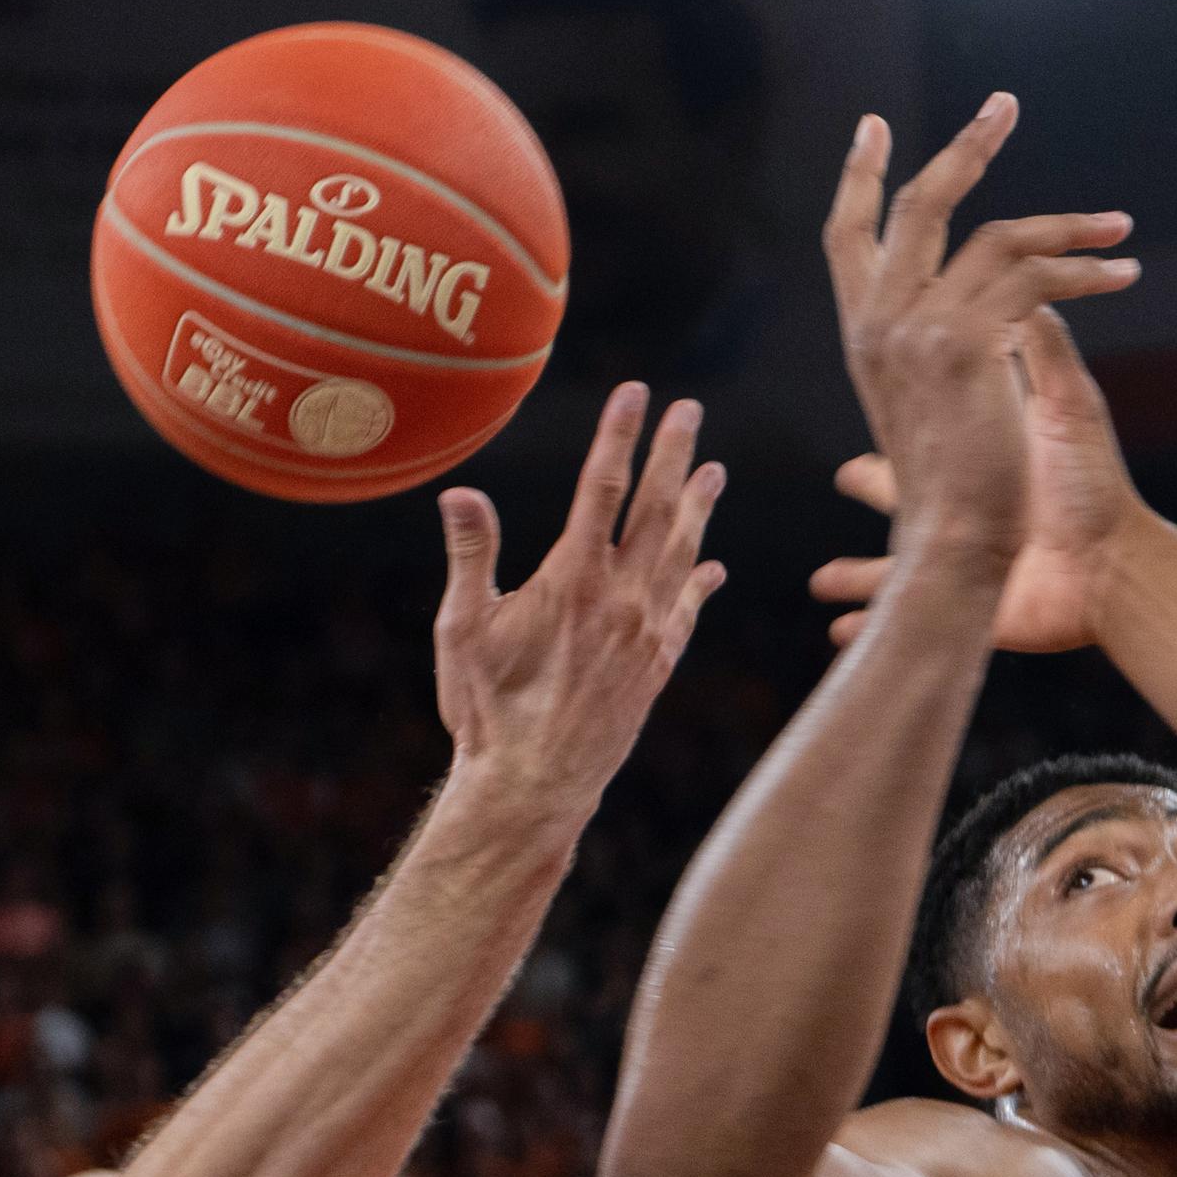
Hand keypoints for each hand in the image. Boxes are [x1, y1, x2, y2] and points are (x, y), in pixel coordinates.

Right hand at [430, 381, 726, 810]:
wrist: (534, 784)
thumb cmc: (487, 708)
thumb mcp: (463, 628)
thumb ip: (472, 556)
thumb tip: (462, 492)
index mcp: (573, 579)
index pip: (601, 488)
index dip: (619, 436)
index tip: (636, 393)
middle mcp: (621, 599)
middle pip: (655, 508)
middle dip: (672, 454)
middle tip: (690, 410)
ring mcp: (646, 633)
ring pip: (682, 554)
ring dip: (698, 508)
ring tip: (714, 470)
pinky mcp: (657, 667)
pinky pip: (687, 612)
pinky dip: (701, 582)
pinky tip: (712, 566)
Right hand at [816, 94, 1136, 579]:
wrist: (963, 552)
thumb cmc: (964, 502)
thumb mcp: (955, 413)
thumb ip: (971, 348)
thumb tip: (1017, 308)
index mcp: (870, 340)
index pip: (851, 240)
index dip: (864, 181)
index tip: (875, 131)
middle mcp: (882, 325)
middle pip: (917, 208)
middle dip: (965, 150)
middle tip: (1004, 106)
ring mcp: (918, 328)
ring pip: (996, 237)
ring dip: (1068, 226)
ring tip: (1120, 227)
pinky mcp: (965, 343)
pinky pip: (1036, 278)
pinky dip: (1087, 272)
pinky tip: (1124, 276)